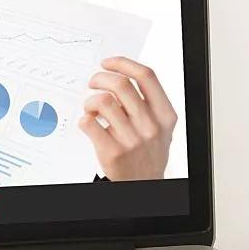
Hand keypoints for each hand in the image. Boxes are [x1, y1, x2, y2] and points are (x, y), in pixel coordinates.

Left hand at [78, 57, 176, 181]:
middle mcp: (150, 126)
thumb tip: (123, 75)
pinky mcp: (112, 152)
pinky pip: (89, 123)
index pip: (146, 76)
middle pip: (120, 84)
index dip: (123, 63)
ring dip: (90, 100)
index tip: (108, 63)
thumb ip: (149, 103)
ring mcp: (131, 139)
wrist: (145, 186)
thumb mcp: (162, 127)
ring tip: (91, 108)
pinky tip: (89, 123)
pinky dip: (84, 119)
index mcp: (165, 115)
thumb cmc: (150, 154)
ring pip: (102, 101)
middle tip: (94, 81)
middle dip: (100, 77)